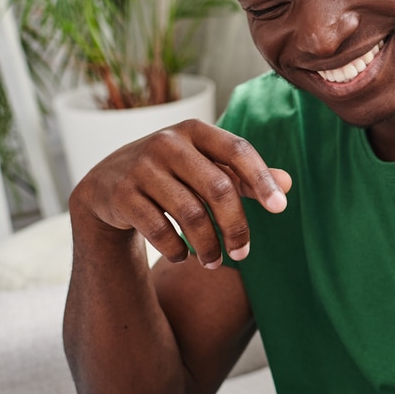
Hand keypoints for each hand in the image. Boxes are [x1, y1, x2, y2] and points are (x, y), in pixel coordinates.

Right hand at [68, 119, 290, 267]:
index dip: (262, 179)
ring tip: (215, 262)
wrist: (106, 184)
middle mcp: (168, 143)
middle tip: (243, 253)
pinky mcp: (122, 195)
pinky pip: (160, 230)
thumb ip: (245, 176)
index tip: (280, 208)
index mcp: (195, 131)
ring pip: (190, 214)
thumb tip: (288, 184)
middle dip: (236, 226)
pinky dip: (176, 250)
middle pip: (218, 188)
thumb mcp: (207, 167)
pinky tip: (183, 257)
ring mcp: (141, 168)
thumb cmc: (173, 174)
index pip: (238, 150)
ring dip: (208, 246)